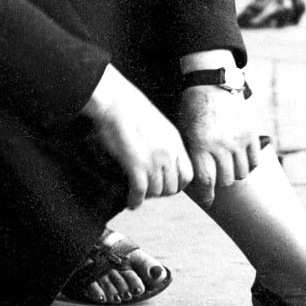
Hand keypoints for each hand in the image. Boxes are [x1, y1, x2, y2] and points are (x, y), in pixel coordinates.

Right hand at [80, 65, 193, 208]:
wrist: (117, 103)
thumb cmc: (132, 109)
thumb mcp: (159, 125)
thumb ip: (165, 143)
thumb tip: (161, 156)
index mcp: (175, 143)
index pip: (188, 175)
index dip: (178, 184)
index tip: (166, 184)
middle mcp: (168, 154)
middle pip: (173, 187)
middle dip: (162, 192)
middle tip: (150, 190)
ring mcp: (153, 161)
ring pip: (157, 191)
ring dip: (148, 195)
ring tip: (138, 194)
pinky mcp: (136, 165)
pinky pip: (140, 192)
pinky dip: (135, 200)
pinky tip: (131, 202)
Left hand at [176, 85, 260, 208]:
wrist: (211, 84)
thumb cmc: (193, 111)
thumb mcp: (185, 133)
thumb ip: (192, 158)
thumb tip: (194, 184)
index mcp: (200, 145)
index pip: (206, 181)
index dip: (207, 195)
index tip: (208, 200)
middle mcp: (220, 145)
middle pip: (225, 180)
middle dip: (220, 182)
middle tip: (217, 177)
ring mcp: (238, 140)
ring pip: (241, 173)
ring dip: (234, 173)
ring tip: (228, 166)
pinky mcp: (251, 134)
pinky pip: (254, 161)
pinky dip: (248, 164)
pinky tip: (241, 159)